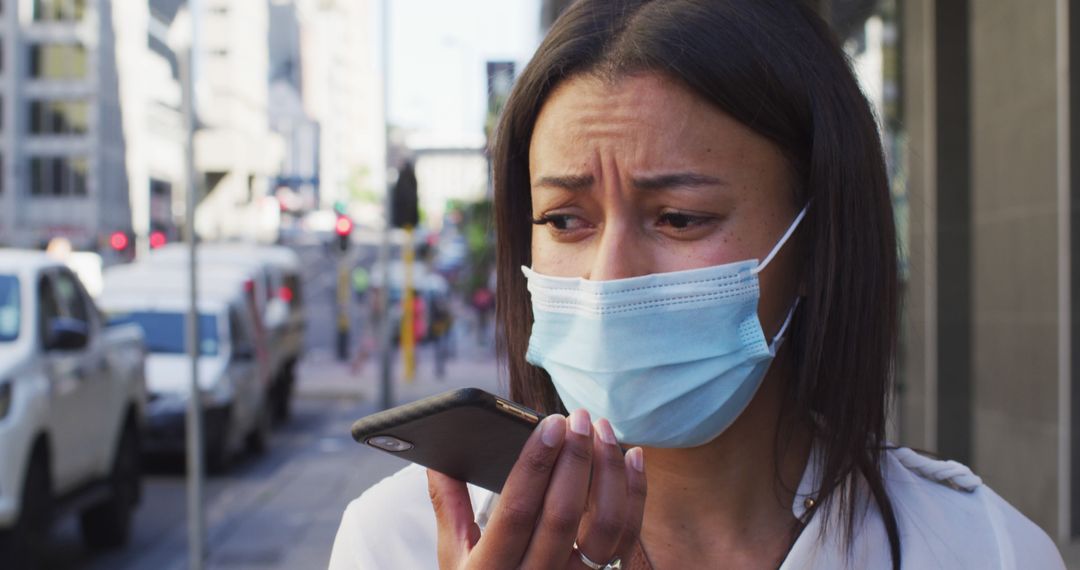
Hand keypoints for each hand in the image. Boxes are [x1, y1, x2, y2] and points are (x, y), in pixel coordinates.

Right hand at [427, 409, 647, 568]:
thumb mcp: (454, 558)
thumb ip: (449, 508)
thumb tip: (437, 461)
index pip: (517, 512)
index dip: (536, 465)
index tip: (550, 424)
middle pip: (563, 515)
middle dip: (575, 458)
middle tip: (577, 416)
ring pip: (605, 526)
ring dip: (610, 471)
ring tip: (602, 430)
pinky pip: (628, 535)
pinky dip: (635, 493)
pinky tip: (632, 456)